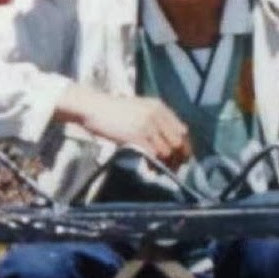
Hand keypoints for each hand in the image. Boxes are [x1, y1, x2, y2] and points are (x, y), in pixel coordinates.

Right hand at [55, 84, 191, 167]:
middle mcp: (157, 115)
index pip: (182, 130)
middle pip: (178, 141)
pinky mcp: (136, 136)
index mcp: (159, 107)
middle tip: (173, 168)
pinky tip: (149, 169)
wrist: (94, 108)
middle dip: (178, 158)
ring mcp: (147, 125)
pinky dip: (153, 164)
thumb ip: (155, 119)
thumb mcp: (139, 108)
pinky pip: (153, 155)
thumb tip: (167, 141)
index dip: (184, 146)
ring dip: (165, 164)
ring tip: (158, 170)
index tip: (181, 157)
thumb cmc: (113, 111)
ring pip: (167, 151)